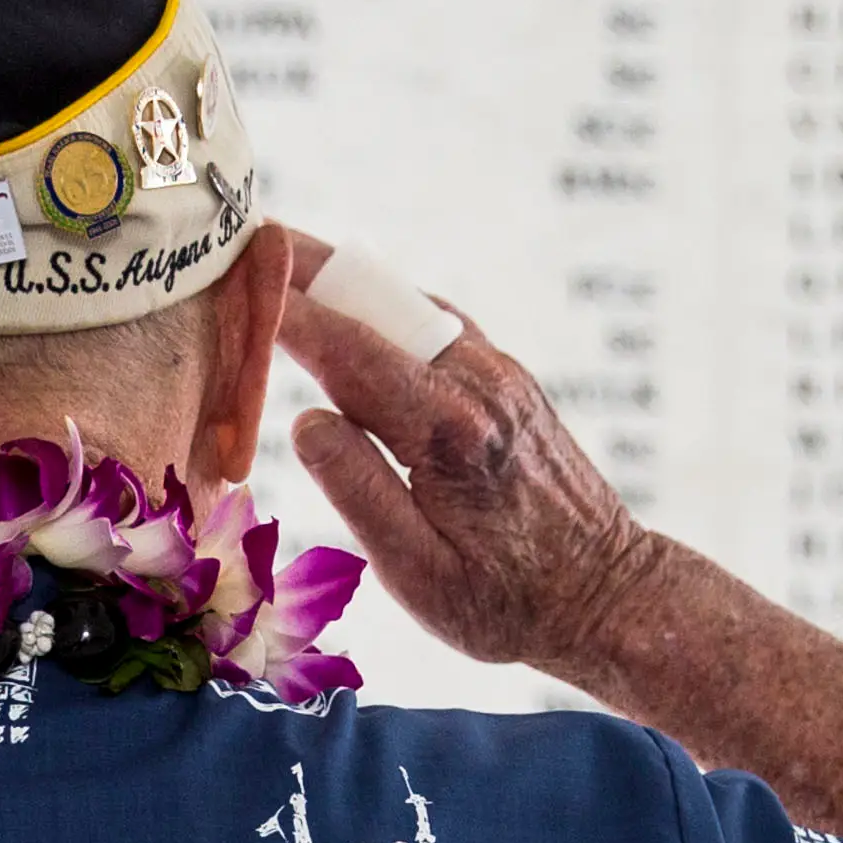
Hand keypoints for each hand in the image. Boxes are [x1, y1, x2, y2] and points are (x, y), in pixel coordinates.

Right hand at [278, 263, 665, 675]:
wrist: (607, 596)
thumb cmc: (506, 604)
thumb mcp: (418, 573)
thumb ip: (358, 492)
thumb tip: (307, 421)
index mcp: (448, 432)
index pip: (347, 350)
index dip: (286, 310)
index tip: (235, 276)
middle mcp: (479, 385)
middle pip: (379, 304)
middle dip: (312, 270)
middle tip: (249, 239)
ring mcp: (501, 377)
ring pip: (410, 309)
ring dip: (350, 289)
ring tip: (285, 269)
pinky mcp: (510, 383)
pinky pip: (438, 330)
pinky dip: (388, 316)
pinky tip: (355, 321)